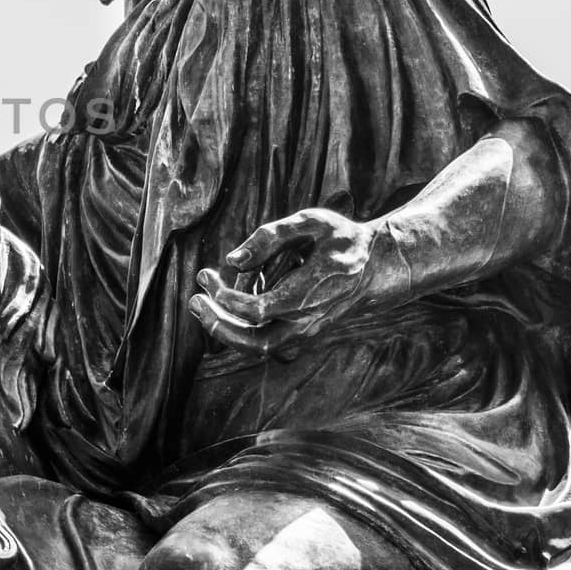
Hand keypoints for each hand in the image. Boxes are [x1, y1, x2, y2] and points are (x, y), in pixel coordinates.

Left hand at [188, 208, 408, 356]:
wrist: (376, 265)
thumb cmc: (341, 239)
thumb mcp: (311, 222)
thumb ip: (270, 236)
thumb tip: (232, 260)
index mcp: (309, 293)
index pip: (257, 310)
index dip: (227, 298)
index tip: (208, 276)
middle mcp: (307, 320)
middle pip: (256, 343)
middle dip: (219, 326)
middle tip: (194, 301)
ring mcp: (306, 330)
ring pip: (259, 348)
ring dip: (226, 330)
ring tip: (201, 302)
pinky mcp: (301, 332)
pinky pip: (265, 340)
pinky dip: (240, 325)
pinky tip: (228, 297)